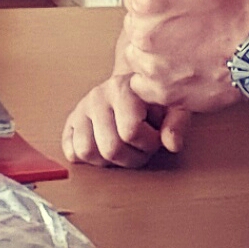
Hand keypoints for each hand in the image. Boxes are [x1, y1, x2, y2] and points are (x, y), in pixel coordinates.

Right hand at [61, 74, 192, 167]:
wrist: (133, 86)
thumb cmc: (155, 100)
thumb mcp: (174, 106)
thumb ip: (177, 124)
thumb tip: (171, 144)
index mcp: (123, 88)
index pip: (130, 131)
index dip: (148, 144)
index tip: (155, 138)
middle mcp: (97, 96)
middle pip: (109, 148)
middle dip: (131, 158)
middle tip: (140, 148)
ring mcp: (81, 109)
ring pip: (86, 151)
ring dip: (108, 161)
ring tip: (123, 148)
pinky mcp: (71, 122)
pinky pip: (71, 150)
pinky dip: (88, 158)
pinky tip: (105, 148)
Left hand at [121, 0, 248, 112]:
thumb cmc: (241, 3)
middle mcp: (143, 33)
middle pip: (137, 23)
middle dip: (159, 21)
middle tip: (193, 22)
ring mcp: (152, 66)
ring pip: (141, 53)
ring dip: (159, 50)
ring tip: (192, 44)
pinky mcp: (163, 92)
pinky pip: (147, 84)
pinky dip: (162, 79)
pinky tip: (186, 66)